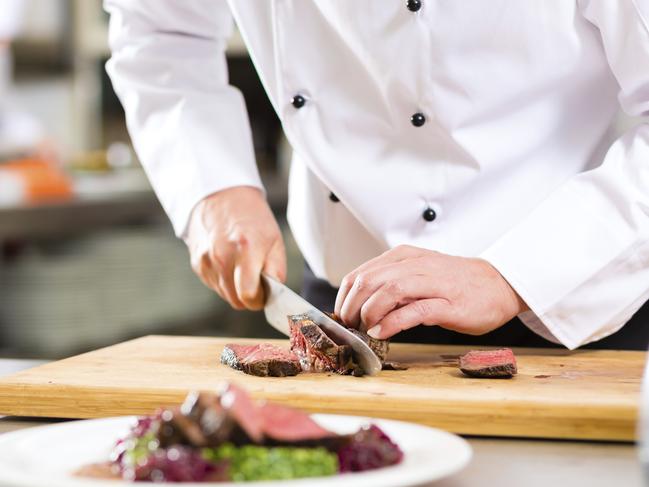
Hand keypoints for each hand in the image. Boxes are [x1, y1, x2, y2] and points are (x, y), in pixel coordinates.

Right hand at [185, 186, 285, 309]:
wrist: (221, 195)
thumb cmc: (252, 217)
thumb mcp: (274, 239)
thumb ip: (276, 270)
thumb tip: (274, 294)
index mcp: (245, 250)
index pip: (248, 295)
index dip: (259, 299)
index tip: (265, 293)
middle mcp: (222, 257)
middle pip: (236, 300)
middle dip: (249, 296)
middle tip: (257, 281)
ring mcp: (206, 261)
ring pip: (224, 295)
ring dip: (236, 289)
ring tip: (242, 266)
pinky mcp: (197, 263)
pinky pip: (214, 284)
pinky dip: (224, 280)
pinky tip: (229, 261)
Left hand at [334, 245, 526, 338]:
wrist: (498, 284)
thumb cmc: (455, 283)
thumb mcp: (417, 274)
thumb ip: (391, 284)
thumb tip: (359, 305)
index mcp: (404, 257)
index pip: (361, 273)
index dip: (344, 298)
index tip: (342, 316)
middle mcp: (416, 265)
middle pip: (369, 281)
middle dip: (352, 307)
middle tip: (350, 326)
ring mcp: (433, 283)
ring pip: (388, 291)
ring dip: (369, 313)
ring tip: (364, 329)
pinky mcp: (448, 304)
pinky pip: (414, 311)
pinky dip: (392, 322)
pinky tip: (382, 332)